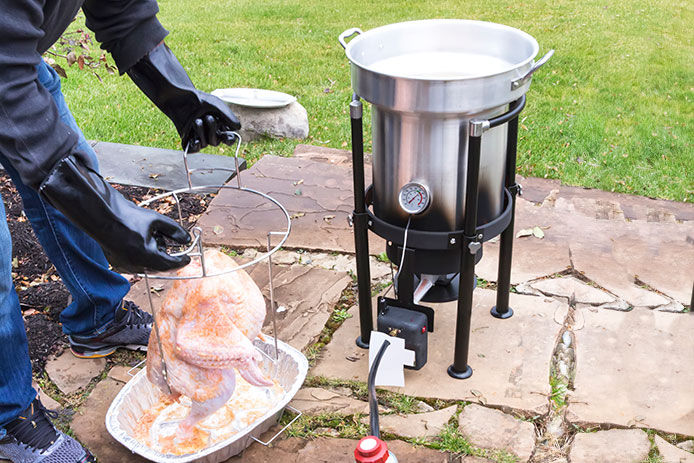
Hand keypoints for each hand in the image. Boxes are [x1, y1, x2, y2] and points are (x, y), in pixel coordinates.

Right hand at [39, 153, 190, 272]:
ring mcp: (125, 267)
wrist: (101, 215)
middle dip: (167, 256)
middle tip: (171, 244)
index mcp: (146, 256)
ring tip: (153, 236)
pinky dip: (144, 256)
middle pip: (160, 266)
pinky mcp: (118, 265)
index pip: (170, 264)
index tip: (189, 257)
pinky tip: (141, 240)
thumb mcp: (156, 220)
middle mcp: (135, 265)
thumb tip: (187, 239)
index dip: (181, 261)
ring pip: (149, 266)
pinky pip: (137, 265)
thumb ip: (175, 231)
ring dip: (155, 256)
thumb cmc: (128, 216)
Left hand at [127, 43, 240, 152]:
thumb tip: (238, 128)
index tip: (227, 136)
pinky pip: (194, 149)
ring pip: (205, 144)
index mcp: (220, 126)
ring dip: (201, 131)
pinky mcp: (188, 139)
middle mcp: (210, 133)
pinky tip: (194, 139)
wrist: (177, 98)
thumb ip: (228, 115)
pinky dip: (195, 146)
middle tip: (208, 117)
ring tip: (195, 119)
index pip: (229, 139)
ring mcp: (199, 137)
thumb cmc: (198, 99)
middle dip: (213, 130)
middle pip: (216, 142)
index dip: (229, 140)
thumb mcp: (215, 104)